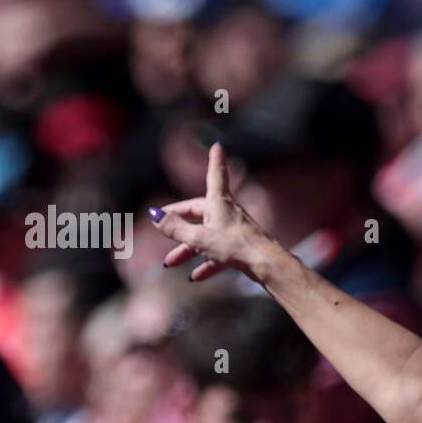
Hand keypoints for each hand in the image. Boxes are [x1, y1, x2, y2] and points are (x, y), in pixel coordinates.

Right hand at [151, 143, 283, 281]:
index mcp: (218, 202)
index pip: (215, 174)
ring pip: (205, 237)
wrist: (266, 265)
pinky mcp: (239, 248)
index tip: (218, 146)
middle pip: (198, 214)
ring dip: (187, 250)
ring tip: (169, 263)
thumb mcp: (199, 237)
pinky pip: (218, 254)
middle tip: (162, 230)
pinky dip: (206, 264)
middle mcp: (227, 213)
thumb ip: (176, 229)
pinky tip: (194, 276)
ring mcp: (233, 230)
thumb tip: (154, 216)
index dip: (214, 160)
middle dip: (178, 226)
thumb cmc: (235, 246)